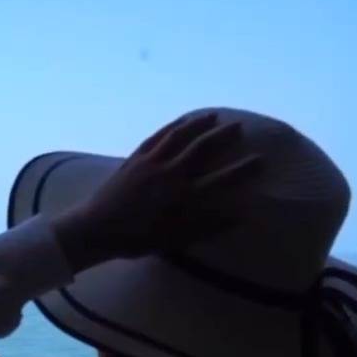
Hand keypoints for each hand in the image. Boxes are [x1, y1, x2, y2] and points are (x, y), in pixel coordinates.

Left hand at [52, 111, 261, 271]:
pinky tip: (181, 123)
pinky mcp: (134, 159)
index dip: (243, 170)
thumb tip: (240, 216)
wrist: (95, 229)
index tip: (261, 161)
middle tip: (239, 127)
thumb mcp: (175, 239)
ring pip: (179, 136)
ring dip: (198, 124)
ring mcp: (150, 163)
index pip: (222, 179)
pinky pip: (157, 137)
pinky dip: (172, 128)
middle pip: (202, 148)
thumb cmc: (137, 239)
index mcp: (182, 198)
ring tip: (214, 116)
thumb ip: (208, 227)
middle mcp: (169, 175)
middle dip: (223, 136)